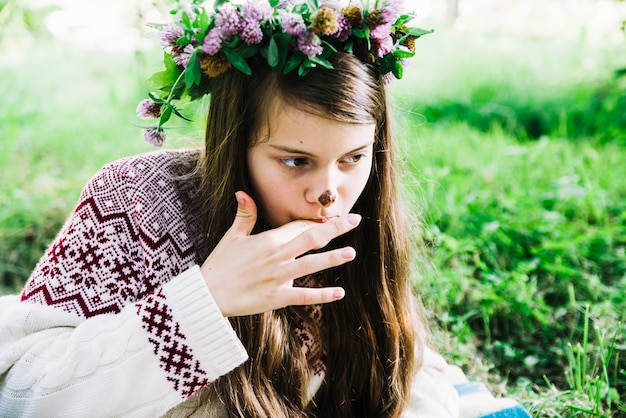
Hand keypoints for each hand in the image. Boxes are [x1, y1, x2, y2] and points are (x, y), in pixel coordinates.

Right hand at [200, 191, 360, 316]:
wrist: (207, 294)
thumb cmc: (220, 264)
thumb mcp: (232, 236)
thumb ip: (244, 214)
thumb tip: (242, 192)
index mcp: (268, 240)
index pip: (299, 227)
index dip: (317, 222)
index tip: (335, 217)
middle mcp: (277, 257)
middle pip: (311, 240)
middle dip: (335, 229)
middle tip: (355, 220)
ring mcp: (278, 277)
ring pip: (310, 265)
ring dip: (332, 258)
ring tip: (351, 252)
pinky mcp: (276, 298)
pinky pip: (303, 296)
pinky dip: (322, 295)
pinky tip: (339, 293)